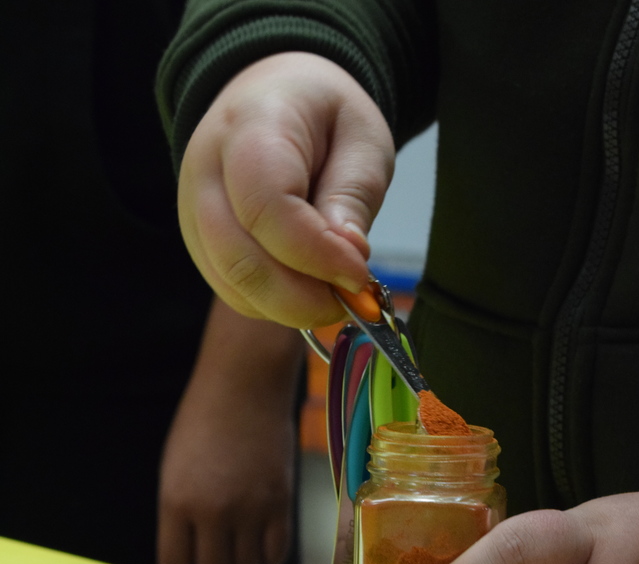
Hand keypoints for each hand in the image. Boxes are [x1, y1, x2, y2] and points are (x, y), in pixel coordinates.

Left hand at [157, 297, 303, 563]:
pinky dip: (269, 556)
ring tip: (238, 554)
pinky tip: (262, 542)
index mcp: (176, 503)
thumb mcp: (172, 469)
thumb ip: (177, 514)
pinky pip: (277, 554)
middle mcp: (213, 513)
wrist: (244, 386)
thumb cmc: (202, 421)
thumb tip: (187, 557)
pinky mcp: (281, 504)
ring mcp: (250, 511)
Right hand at [177, 52, 394, 326]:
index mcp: (249, 127)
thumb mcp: (360, 136)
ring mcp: (194, 214)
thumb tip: (349, 255)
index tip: (359, 275)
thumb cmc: (321, 117)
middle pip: (238, 259)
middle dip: (301, 298)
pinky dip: (276, 305)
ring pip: (233, 285)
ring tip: (335, 292)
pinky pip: (234, 293)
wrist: (270, 96)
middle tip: (352, 300)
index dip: (315, 254)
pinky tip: (309, 287)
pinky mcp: (200, 247)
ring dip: (291, 306)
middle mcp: (205, 172)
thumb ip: (354, 194)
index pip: (266, 207)